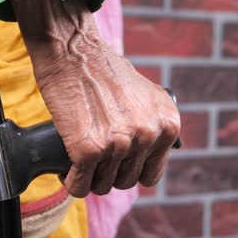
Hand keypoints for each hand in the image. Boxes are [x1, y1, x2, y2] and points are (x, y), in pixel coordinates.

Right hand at [13, 0, 180, 197]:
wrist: (73, 51)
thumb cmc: (105, 71)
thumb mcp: (147, 97)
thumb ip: (153, 125)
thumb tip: (150, 152)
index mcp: (168, 126)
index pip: (152, 175)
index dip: (132, 171)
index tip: (118, 164)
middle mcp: (148, 136)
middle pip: (126, 181)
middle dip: (109, 173)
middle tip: (95, 159)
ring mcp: (120, 145)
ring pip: (102, 186)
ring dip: (89, 177)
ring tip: (81, 161)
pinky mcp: (89, 149)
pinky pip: (79, 185)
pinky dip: (71, 180)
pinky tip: (68, 168)